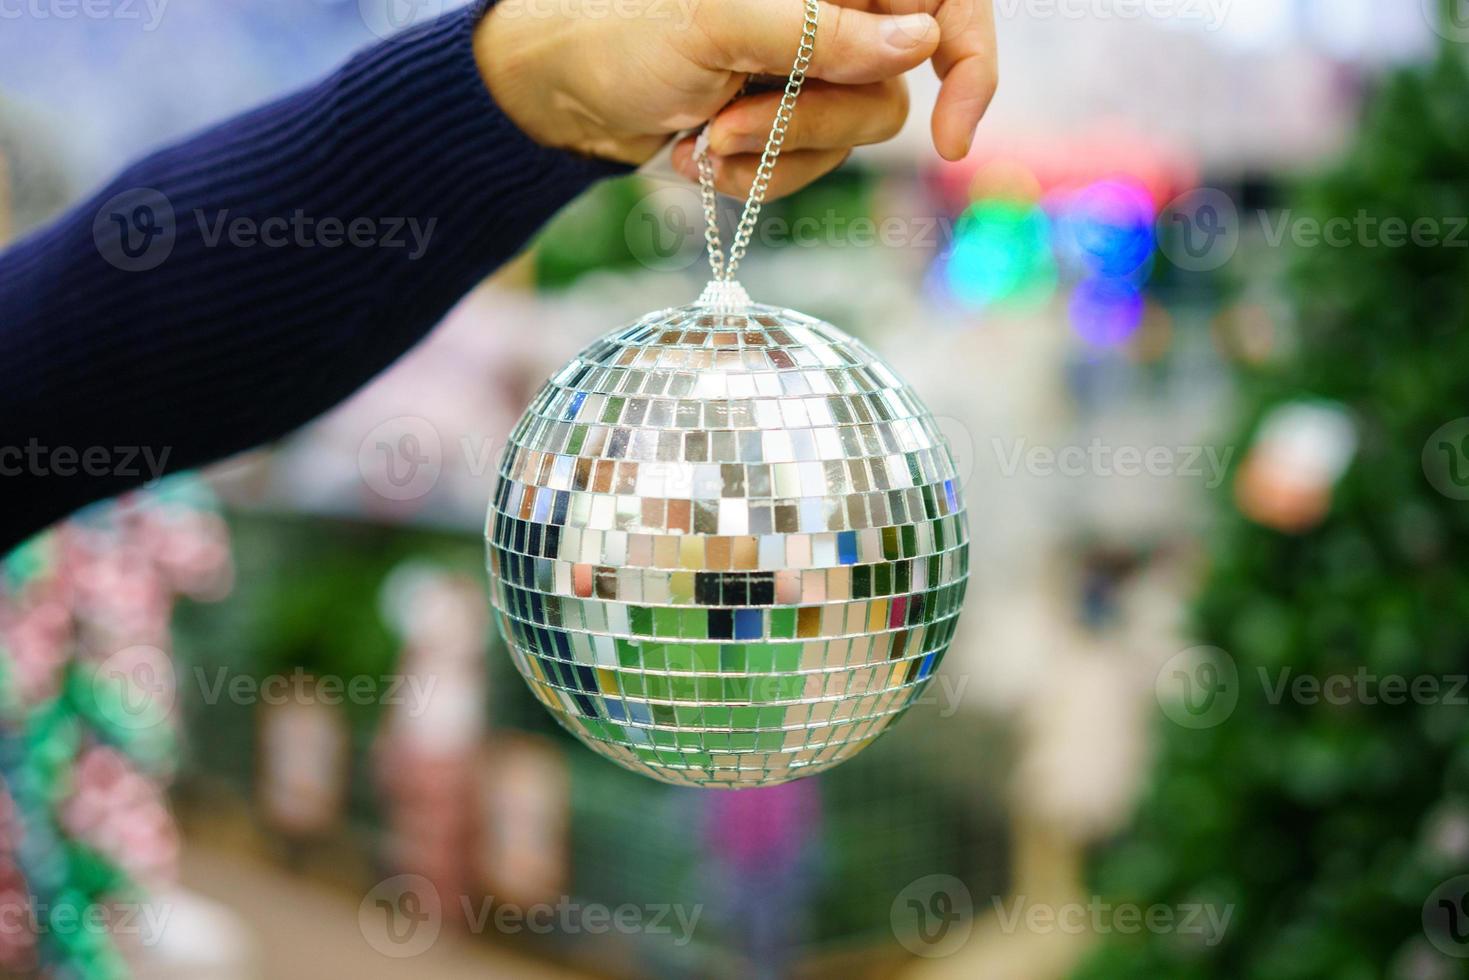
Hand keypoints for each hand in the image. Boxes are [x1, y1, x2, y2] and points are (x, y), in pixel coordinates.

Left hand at [475, 0, 997, 198]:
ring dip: (774, 149)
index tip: (951, 137)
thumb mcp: (719, 22)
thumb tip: (922, 42)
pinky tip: (702, 153)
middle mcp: (841, 13)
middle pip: (894, 87)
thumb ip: (822, 31)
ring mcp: (818, 70)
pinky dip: (759, 175)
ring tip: (702, 137)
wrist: (570, 91)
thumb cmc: (628, 35)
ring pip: (855, 134)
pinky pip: (814, 166)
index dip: (972, 61)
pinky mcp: (792, 122)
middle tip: (729, 123)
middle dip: (811, 120)